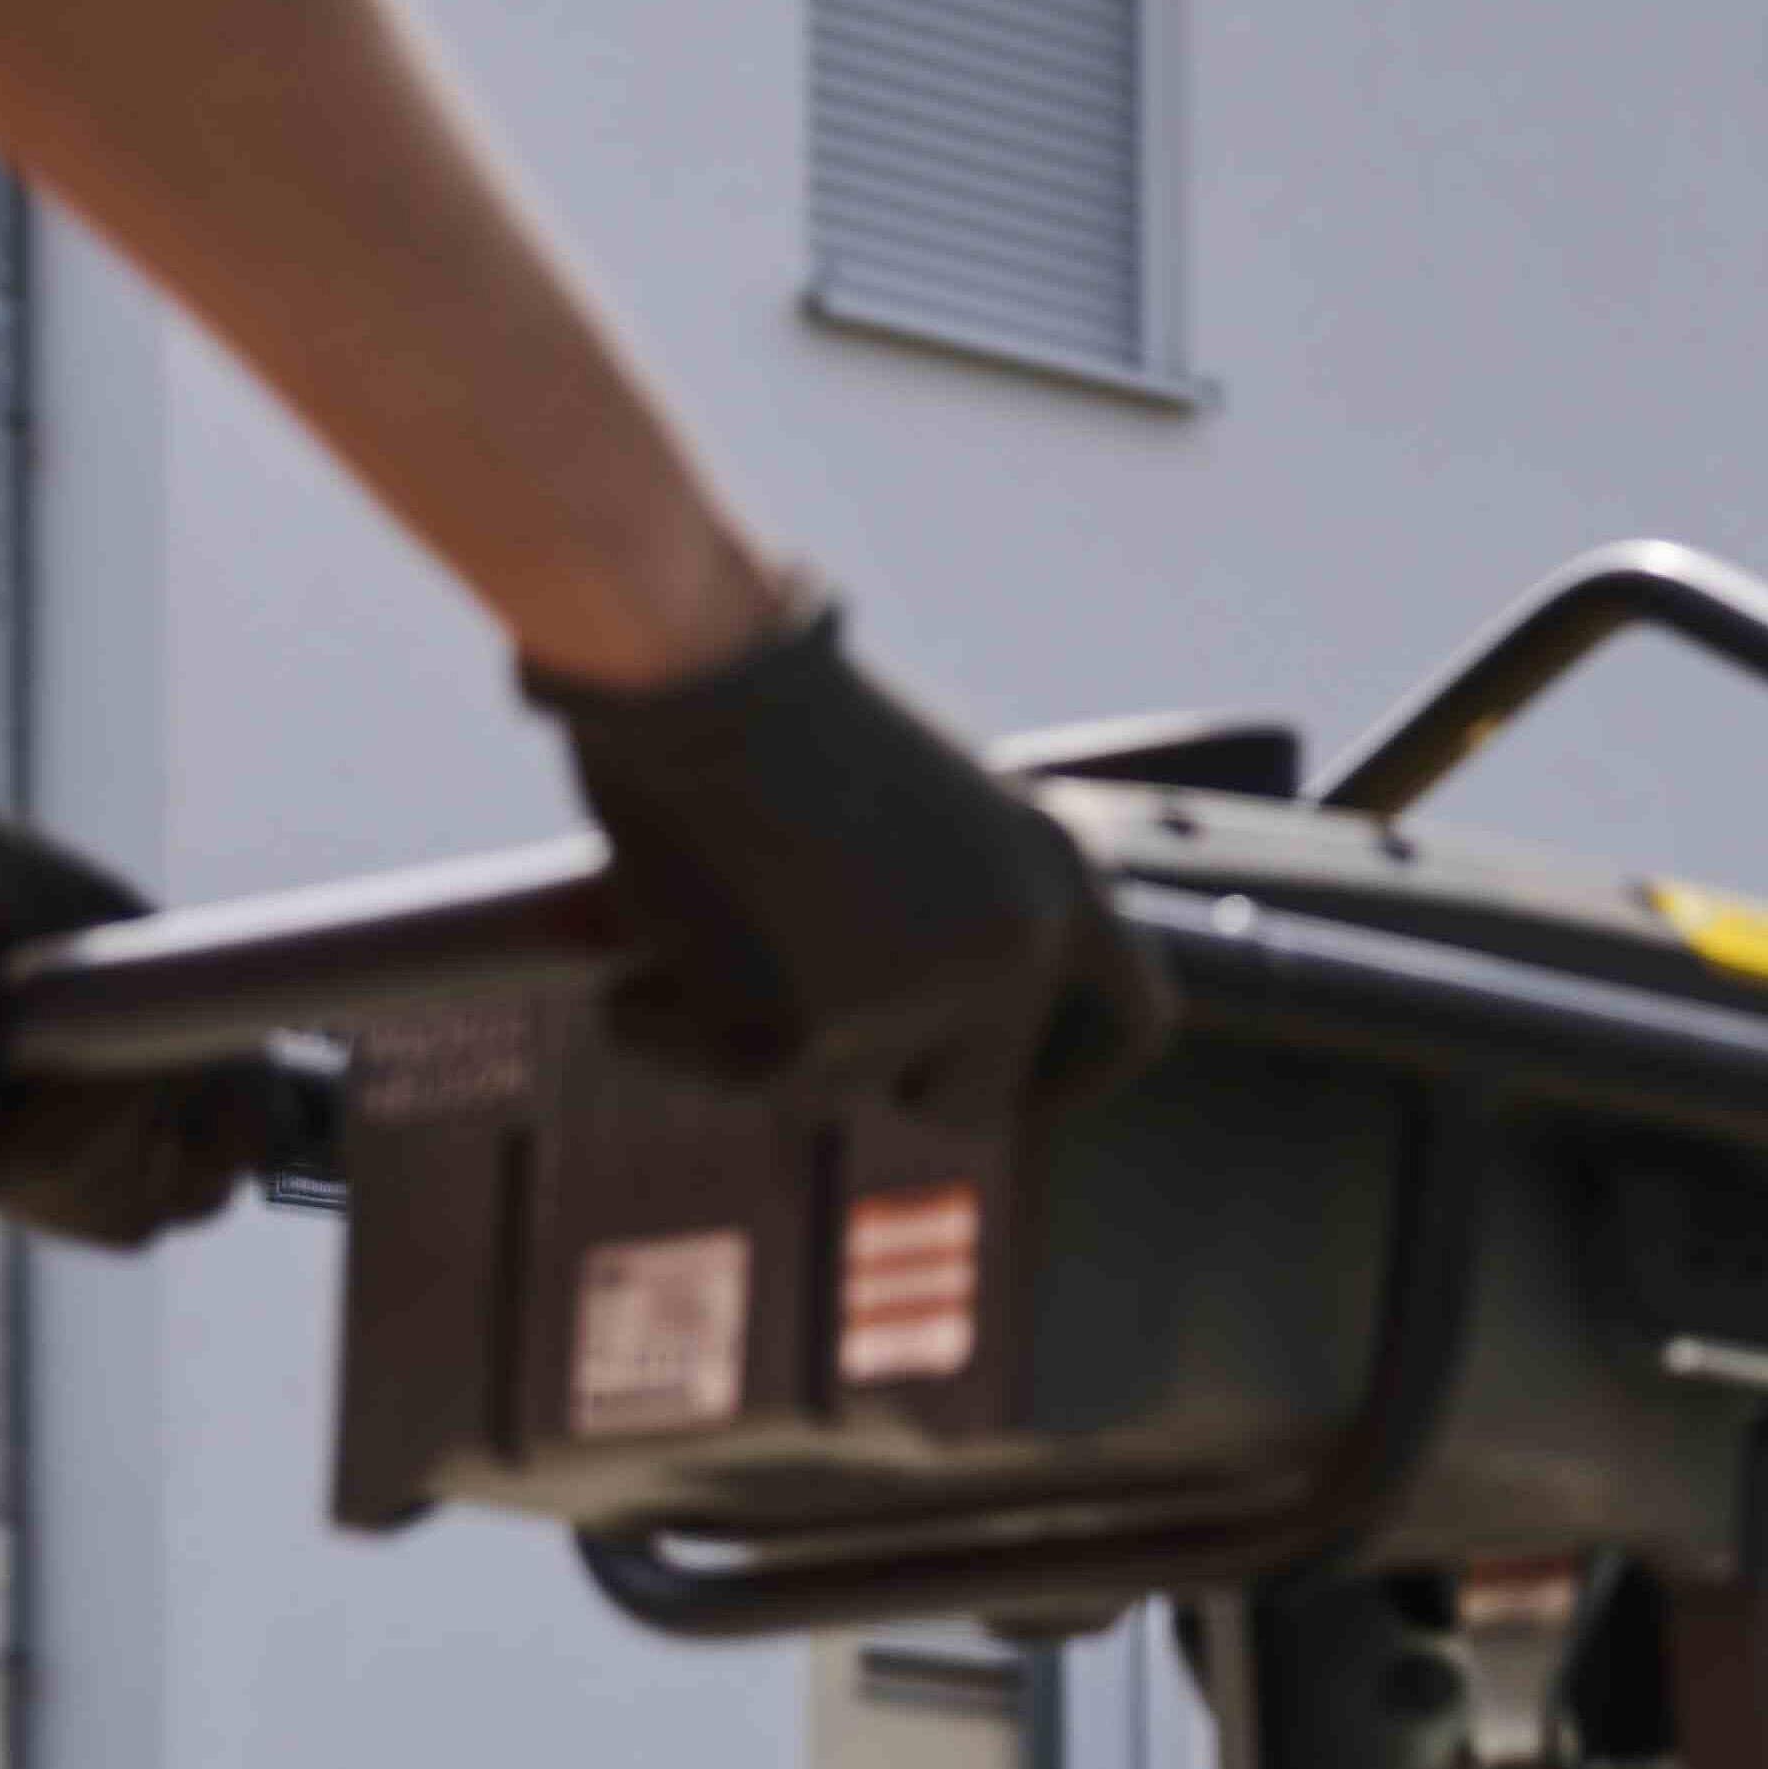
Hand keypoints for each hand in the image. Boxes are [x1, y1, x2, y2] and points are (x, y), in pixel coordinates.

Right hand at [531, 593, 1162, 1128]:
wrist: (694, 666)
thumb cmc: (773, 714)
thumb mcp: (922, 811)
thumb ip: (955, 915)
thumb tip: (928, 1039)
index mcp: (1062, 871)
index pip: (1136, 1020)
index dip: (1075, 1079)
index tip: (1019, 1102)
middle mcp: (1020, 938)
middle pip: (973, 1099)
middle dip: (888, 1082)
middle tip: (805, 1018)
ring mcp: (930, 990)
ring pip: (841, 1093)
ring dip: (762, 1041)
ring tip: (701, 931)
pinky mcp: (820, 1028)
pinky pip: (736, 1080)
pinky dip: (666, 1032)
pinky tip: (632, 963)